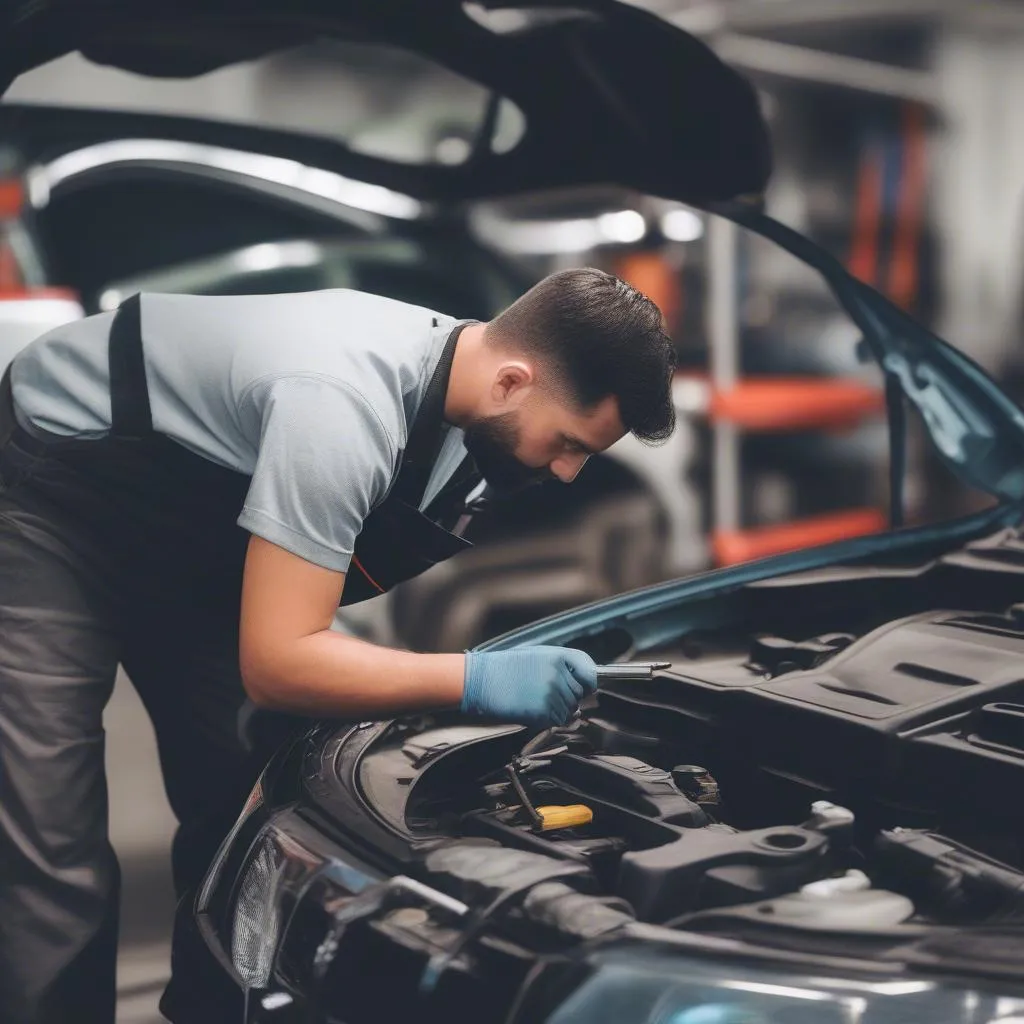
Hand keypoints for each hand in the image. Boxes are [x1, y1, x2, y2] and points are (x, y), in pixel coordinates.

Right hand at [461, 646, 597, 726]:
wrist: (480, 681)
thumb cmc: (504, 668)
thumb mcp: (535, 655)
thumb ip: (560, 666)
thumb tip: (583, 682)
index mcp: (558, 656)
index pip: (589, 672)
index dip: (588, 682)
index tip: (585, 687)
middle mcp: (558, 674)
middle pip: (578, 694)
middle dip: (567, 697)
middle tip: (544, 693)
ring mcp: (552, 694)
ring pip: (569, 709)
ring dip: (556, 709)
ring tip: (534, 700)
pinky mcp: (543, 712)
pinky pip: (557, 720)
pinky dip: (548, 719)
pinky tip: (531, 708)